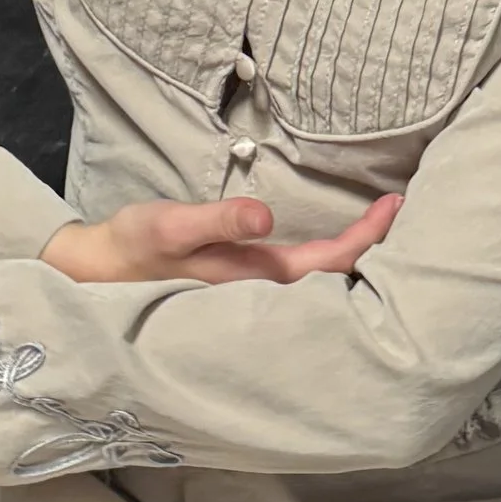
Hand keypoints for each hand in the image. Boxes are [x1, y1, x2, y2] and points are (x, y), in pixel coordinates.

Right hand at [42, 190, 400, 288]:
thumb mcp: (168, 226)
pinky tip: (338, 246)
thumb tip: (265, 216)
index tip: (398, 204)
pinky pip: (302, 280)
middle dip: (376, 249)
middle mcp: (265, 297)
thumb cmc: (131, 249)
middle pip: (338, 278)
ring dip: (355, 255)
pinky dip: (330, 259)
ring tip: (386, 226)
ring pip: (322, 283)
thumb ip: (216, 221)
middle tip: (410, 211)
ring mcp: (255, 297)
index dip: (369, 236)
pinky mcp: (242, 290)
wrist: (89, 277)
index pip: (332, 263)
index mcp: (257, 282)